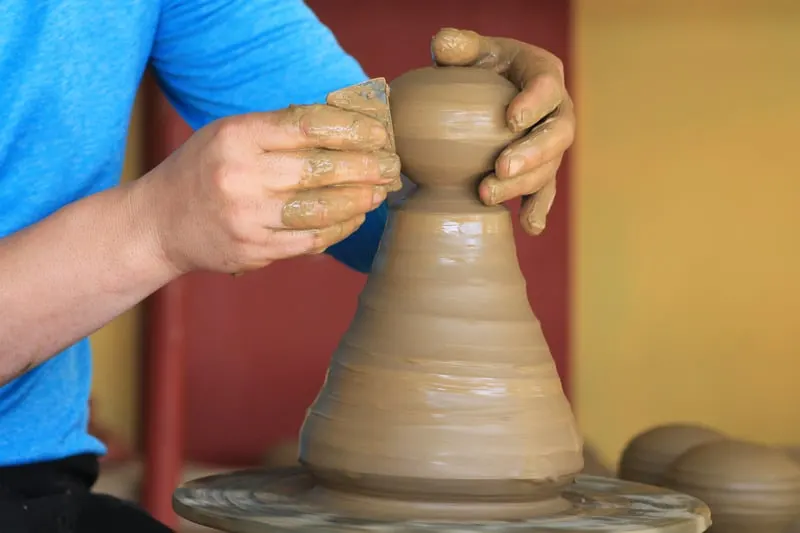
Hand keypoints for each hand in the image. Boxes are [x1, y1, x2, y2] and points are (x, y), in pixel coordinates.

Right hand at [139, 105, 398, 273]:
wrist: (159, 223)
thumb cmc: (206, 170)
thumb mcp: (230, 135)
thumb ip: (282, 129)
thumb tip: (348, 124)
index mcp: (236, 136)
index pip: (307, 126)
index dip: (351, 129)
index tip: (379, 132)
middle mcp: (240, 176)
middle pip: (319, 169)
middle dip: (365, 167)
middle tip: (392, 166)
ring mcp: (246, 218)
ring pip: (321, 209)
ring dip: (359, 200)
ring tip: (380, 192)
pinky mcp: (253, 250)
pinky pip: (311, 240)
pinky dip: (340, 229)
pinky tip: (356, 217)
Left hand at [431, 28, 574, 234]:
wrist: (483, 94)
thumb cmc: (480, 68)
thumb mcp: (471, 51)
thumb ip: (459, 46)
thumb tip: (441, 44)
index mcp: (544, 74)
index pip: (547, 87)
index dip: (534, 104)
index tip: (510, 119)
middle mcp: (557, 111)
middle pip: (557, 134)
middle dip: (532, 154)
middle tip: (501, 167)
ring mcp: (551, 144)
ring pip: (549, 168)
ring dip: (522, 185)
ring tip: (487, 195)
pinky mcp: (540, 169)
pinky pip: (544, 191)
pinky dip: (537, 209)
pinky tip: (529, 227)